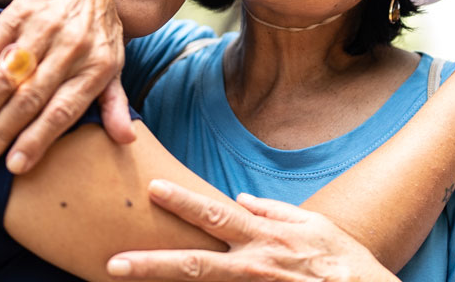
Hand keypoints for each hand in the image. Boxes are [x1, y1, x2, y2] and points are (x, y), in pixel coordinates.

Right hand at [0, 0, 132, 173]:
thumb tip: (127, 141)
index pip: (64, 110)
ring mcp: (44, 29)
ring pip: (8, 76)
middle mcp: (71, 48)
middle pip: (31, 97)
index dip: (38, 139)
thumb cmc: (99, 31)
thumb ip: (114, 103)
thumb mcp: (114, 64)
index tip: (15, 166)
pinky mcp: (19, 14)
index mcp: (97, 66)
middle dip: (1, 132)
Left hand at [107, 180, 398, 281]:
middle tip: (112, 263)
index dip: (182, 201)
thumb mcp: (312, 224)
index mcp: (264, 237)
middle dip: (151, 264)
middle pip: (195, 264)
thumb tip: (240, 197)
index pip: (215, 214)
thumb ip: (273, 211)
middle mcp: (254, 265)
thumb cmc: (342, 260)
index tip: (152, 189)